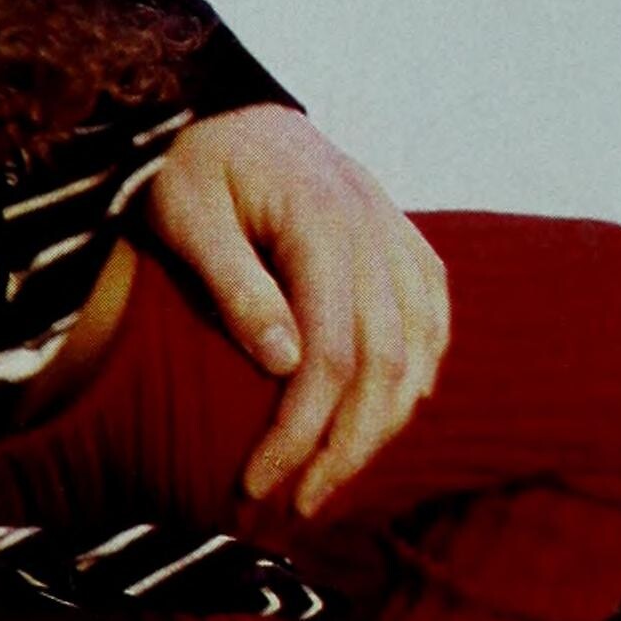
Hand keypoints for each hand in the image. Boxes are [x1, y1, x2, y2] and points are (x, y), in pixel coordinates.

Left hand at [142, 107, 450, 518]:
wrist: (234, 113)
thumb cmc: (195, 168)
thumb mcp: (186, 216)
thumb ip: (234, 284)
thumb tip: (284, 363)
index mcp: (322, 221)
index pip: (330, 355)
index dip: (300, 431)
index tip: (257, 482)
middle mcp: (375, 228)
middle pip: (385, 366)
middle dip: (345, 449)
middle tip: (298, 507)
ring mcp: (398, 234)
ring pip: (420, 351)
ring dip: (383, 427)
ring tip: (333, 479)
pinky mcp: (406, 244)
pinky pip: (433, 320)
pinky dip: (418, 378)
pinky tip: (385, 421)